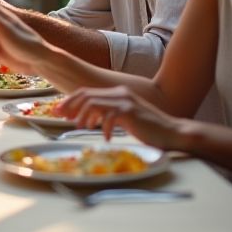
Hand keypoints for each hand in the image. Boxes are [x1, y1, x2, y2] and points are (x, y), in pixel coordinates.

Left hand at [57, 86, 184, 147]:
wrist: (172, 132)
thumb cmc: (147, 129)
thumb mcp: (123, 119)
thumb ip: (106, 114)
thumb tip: (85, 119)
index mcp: (116, 93)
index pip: (86, 92)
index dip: (70, 101)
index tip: (58, 112)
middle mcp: (119, 93)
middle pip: (86, 95)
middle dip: (70, 106)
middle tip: (61, 118)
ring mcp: (125, 100)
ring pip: (94, 103)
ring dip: (84, 116)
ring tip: (81, 128)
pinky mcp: (131, 111)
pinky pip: (109, 117)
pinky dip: (104, 128)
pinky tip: (107, 139)